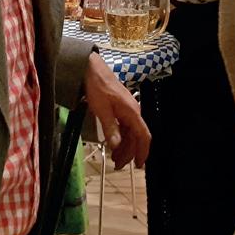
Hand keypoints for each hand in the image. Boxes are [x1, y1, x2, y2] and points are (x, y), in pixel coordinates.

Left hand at [82, 52, 149, 168]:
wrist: (91, 68)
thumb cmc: (97, 86)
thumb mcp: (101, 109)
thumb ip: (110, 127)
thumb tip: (116, 146)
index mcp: (132, 113)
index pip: (143, 136)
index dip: (143, 152)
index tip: (139, 166)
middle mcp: (133, 112)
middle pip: (136, 137)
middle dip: (130, 153)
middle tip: (118, 166)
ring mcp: (127, 109)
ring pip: (130, 132)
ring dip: (125, 146)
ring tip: (115, 158)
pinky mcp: (121, 107)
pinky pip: (125, 126)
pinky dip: (121, 137)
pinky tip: (114, 144)